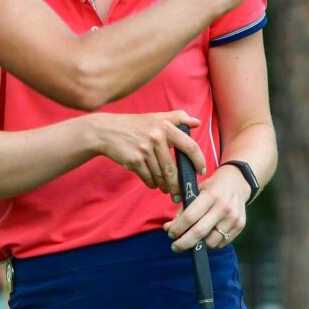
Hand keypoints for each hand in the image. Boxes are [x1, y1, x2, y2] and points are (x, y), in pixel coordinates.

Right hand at [88, 111, 204, 196]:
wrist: (107, 131)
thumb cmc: (135, 125)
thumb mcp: (156, 117)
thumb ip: (178, 118)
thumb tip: (197, 123)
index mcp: (166, 126)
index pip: (190, 146)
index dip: (198, 160)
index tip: (201, 170)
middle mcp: (157, 137)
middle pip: (173, 168)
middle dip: (177, 183)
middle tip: (180, 191)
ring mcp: (145, 149)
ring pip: (161, 175)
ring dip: (164, 185)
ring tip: (166, 189)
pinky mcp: (134, 160)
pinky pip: (148, 178)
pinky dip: (152, 184)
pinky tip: (153, 183)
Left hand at [163, 164, 250, 251]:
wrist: (238, 183)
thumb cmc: (212, 187)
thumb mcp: (196, 191)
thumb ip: (182, 210)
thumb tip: (168, 228)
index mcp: (210, 195)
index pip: (190, 216)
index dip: (178, 228)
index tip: (170, 234)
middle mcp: (223, 207)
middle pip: (200, 232)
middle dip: (184, 243)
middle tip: (175, 247)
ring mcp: (233, 218)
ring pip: (212, 241)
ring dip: (199, 245)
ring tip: (193, 240)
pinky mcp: (240, 225)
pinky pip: (222, 242)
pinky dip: (212, 243)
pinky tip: (207, 237)